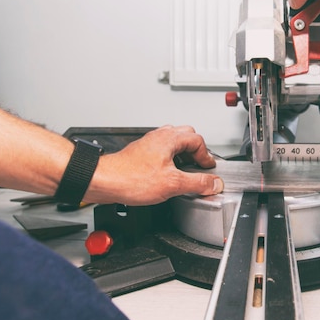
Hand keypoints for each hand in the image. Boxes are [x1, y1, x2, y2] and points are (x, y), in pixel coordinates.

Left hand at [86, 125, 223, 205]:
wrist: (104, 181)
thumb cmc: (130, 178)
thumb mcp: (173, 184)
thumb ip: (198, 183)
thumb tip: (214, 183)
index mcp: (169, 138)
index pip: (198, 140)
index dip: (207, 156)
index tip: (209, 169)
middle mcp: (159, 137)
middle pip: (186, 136)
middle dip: (196, 151)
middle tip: (200, 166)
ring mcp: (149, 144)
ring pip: (173, 143)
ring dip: (183, 155)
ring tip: (186, 171)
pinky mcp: (141, 153)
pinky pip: (162, 151)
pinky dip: (170, 160)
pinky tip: (167, 175)